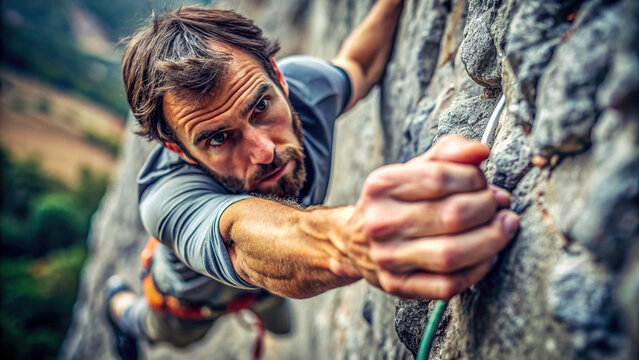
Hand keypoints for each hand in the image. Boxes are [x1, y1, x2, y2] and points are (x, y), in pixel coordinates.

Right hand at [336, 135, 518, 298]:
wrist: (353, 240)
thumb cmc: (394, 201)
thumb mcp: (413, 168)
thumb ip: (449, 152)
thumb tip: (482, 151)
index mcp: (382, 185)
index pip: (440, 177)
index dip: (474, 178)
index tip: (483, 183)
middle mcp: (381, 222)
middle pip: (453, 216)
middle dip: (488, 208)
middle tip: (498, 205)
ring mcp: (388, 257)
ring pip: (453, 254)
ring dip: (491, 240)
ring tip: (503, 227)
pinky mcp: (397, 285)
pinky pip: (448, 284)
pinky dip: (478, 270)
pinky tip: (487, 256)